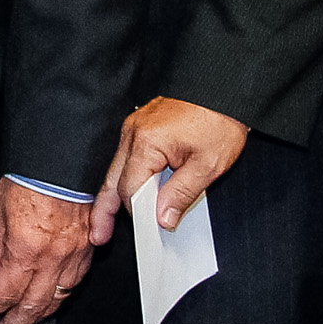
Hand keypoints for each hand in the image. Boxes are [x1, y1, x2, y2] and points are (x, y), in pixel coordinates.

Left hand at [0, 181, 94, 323]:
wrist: (62, 163)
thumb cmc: (29, 180)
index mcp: (24, 250)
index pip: (3, 294)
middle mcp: (51, 260)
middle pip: (30, 306)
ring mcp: (73, 258)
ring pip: (55, 301)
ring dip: (36, 318)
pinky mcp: (87, 252)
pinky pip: (73, 286)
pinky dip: (58, 300)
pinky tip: (47, 304)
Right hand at [91, 96, 249, 237]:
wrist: (223, 89)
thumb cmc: (219, 121)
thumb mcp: (207, 165)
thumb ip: (181, 194)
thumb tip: (162, 218)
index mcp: (146, 144)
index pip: (130, 190)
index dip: (138, 214)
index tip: (146, 232)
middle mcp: (132, 134)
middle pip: (112, 180)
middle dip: (104, 208)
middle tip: (99, 234)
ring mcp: (134, 128)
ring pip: (117, 168)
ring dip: (116, 193)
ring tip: (105, 218)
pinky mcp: (141, 126)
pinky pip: (127, 157)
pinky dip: (126, 176)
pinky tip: (131, 191)